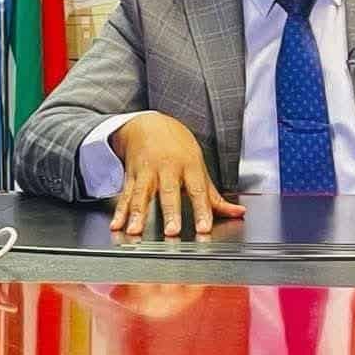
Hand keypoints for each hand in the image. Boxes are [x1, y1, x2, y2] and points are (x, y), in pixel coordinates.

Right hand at [108, 113, 244, 235]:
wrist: (148, 123)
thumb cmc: (177, 146)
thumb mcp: (198, 165)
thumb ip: (214, 195)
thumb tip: (238, 212)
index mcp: (189, 165)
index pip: (198, 191)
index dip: (201, 210)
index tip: (204, 228)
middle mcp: (167, 168)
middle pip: (169, 192)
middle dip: (170, 212)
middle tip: (171, 231)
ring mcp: (147, 171)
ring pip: (142, 194)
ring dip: (138, 213)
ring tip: (135, 230)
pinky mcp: (131, 175)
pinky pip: (125, 195)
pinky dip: (120, 211)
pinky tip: (117, 225)